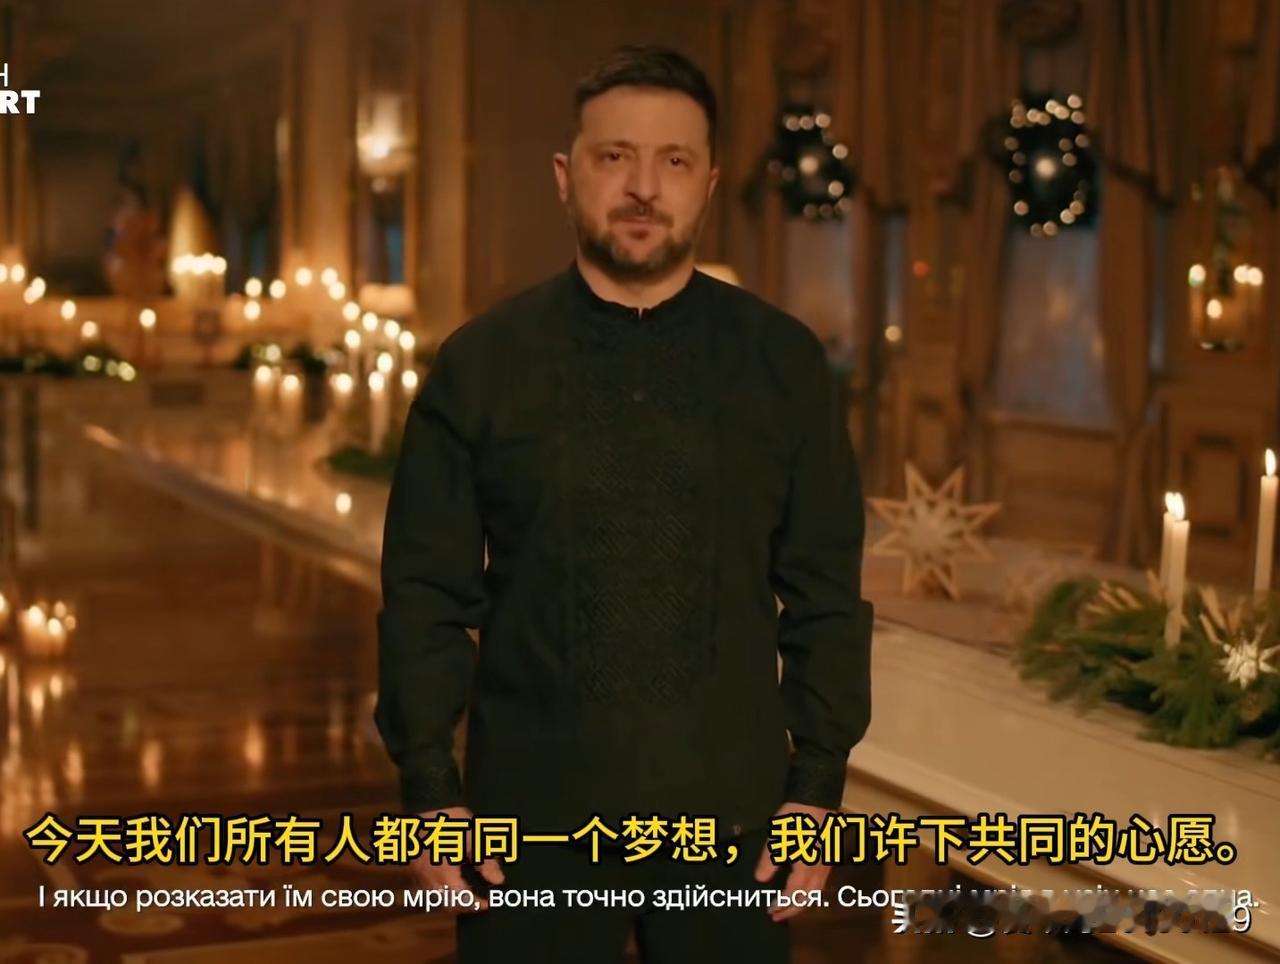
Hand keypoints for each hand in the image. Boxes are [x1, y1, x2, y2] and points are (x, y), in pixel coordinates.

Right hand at [408, 805, 505, 911]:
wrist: (427, 803)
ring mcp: (419, 874)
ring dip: (452, 901)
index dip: (476, 905)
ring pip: (436, 899)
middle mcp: (428, 878)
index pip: (461, 901)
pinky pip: (428, 889)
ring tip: (468, 892)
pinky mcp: (414, 868)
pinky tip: (452, 882)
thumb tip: (498, 881)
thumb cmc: (453, 819)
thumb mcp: (475, 837)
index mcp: (443, 872)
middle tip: (480, 900)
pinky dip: (441, 892)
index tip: (489, 903)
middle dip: (464, 907)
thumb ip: (486, 862)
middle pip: (447, 905)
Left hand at [752, 801, 832, 922]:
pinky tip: (802, 891)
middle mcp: (819, 870)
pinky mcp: (827, 858)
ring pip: (816, 892)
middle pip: (807, 898)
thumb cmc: (795, 818)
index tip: (770, 911)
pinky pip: (820, 884)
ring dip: (801, 903)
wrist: (817, 800)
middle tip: (778, 917)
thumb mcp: (777, 838)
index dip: (782, 905)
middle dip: (792, 910)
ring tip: (788, 908)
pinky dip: (809, 893)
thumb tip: (760, 880)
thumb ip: (769, 861)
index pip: (794, 894)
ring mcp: (826, 864)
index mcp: (806, 867)